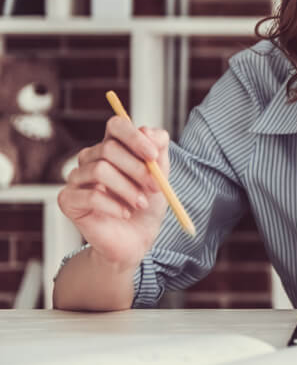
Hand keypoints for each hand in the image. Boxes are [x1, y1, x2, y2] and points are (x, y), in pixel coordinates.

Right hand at [57, 115, 169, 270]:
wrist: (135, 239)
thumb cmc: (146, 205)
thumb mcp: (160, 175)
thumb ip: (158, 150)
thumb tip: (148, 131)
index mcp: (113, 146)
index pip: (116, 125)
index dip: (134, 137)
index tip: (153, 156)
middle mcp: (91, 158)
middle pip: (109, 148)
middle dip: (138, 169)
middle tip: (156, 187)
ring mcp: (76, 178)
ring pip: (100, 170)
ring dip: (127, 189)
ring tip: (140, 204)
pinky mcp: (67, 200)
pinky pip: (90, 196)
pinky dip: (113, 205)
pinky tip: (125, 214)